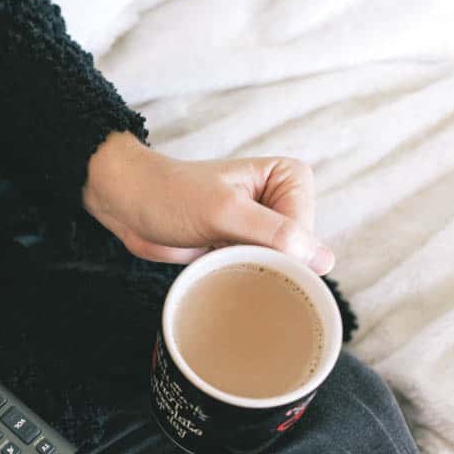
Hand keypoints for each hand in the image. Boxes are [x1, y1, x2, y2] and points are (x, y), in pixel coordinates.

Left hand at [82, 132, 334, 273]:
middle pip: (296, 253)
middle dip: (263, 261)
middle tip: (224, 251)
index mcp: (289, 177)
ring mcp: (264, 225)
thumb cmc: (170, 196)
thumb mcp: (223, 213)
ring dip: (251, 271)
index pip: (304, 233)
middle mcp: (283, 199)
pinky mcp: (245, 244)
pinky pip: (258, 271)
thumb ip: (274, 234)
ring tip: (218, 256)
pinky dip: (241, 276)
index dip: (275, 249)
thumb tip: (324, 260)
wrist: (129, 204)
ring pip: (279, 265)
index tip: (237, 243)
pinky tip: (219, 267)